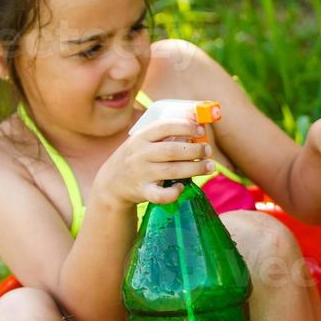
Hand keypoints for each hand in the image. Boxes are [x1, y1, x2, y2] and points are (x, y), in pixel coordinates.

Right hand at [91, 116, 214, 207]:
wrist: (111, 183)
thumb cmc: (137, 158)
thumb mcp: (143, 142)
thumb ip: (165, 135)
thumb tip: (198, 126)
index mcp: (141, 137)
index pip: (164, 126)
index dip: (185, 126)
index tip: (201, 128)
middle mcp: (140, 154)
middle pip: (172, 150)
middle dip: (194, 149)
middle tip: (207, 150)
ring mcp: (141, 173)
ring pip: (172, 171)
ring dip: (195, 168)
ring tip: (209, 166)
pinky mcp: (143, 192)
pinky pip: (161, 195)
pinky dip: (173, 192)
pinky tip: (181, 187)